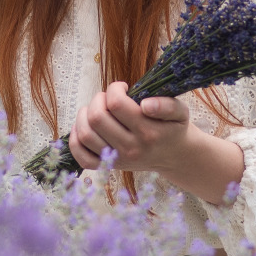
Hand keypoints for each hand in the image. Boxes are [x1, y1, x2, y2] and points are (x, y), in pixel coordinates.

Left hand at [69, 82, 246, 204]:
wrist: (176, 157)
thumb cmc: (174, 128)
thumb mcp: (180, 112)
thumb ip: (167, 105)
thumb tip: (146, 104)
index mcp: (148, 132)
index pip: (116, 103)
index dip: (114, 88)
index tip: (122, 87)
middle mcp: (131, 148)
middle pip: (97, 118)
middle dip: (98, 99)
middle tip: (108, 98)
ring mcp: (119, 159)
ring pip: (85, 135)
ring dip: (84, 115)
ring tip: (96, 109)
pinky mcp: (110, 167)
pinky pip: (82, 158)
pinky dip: (76, 141)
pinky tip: (85, 127)